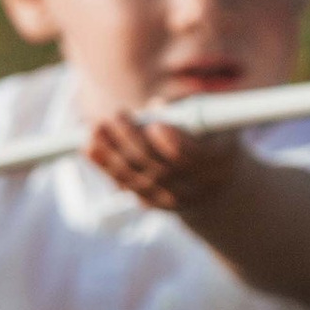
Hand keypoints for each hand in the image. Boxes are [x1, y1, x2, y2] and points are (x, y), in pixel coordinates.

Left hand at [84, 112, 247, 224]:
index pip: (195, 155)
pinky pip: (128, 186)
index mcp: (219, 159)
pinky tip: (91, 149)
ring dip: (113, 154)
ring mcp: (175, 199)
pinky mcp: (154, 204)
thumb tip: (156, 106)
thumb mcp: (211, 120)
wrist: (215, 184)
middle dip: (134, 141)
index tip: (156, 125)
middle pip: (161, 167)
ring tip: (95, 130)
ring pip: (140, 178)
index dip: (175, 142)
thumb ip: (187, 111)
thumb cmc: (212, 138)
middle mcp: (197, 185)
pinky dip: (108, 167)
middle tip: (116, 116)